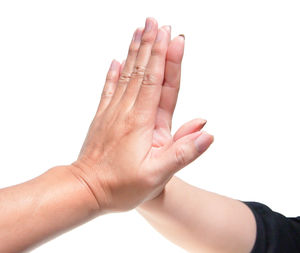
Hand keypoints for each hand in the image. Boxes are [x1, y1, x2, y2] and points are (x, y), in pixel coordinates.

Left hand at [70, 17, 213, 212]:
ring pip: (126, 76)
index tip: (171, 36)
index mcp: (143, 122)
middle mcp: (127, 112)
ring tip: (138, 31)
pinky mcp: (103, 118)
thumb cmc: (121, 186)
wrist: (85, 189)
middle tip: (155, 22)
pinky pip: (109, 90)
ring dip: (133, 52)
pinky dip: (113, 74)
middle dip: (150, 45)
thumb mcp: (157, 176)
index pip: (157, 82)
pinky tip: (116, 60)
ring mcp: (113, 113)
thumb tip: (207, 132)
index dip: (165, 58)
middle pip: (142, 72)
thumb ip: (183, 152)